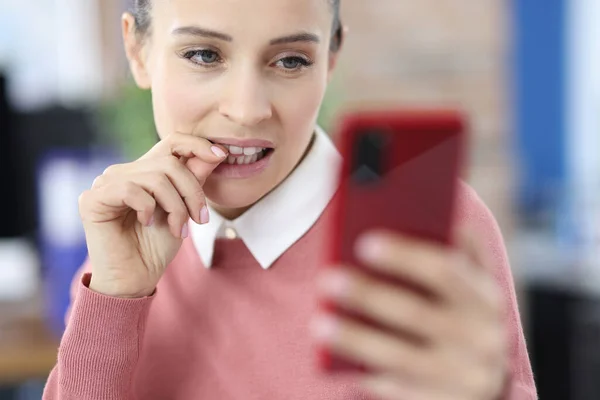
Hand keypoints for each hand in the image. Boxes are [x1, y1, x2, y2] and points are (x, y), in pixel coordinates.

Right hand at [78, 133, 227, 297]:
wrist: (136, 279)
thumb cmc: (158, 246)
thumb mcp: (185, 208)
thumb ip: (194, 179)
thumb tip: (216, 152)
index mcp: (146, 172)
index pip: (172, 143)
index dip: (197, 144)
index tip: (222, 156)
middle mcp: (125, 172)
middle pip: (169, 163)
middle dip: (192, 192)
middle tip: (201, 219)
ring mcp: (106, 183)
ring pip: (154, 177)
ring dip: (175, 206)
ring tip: (179, 229)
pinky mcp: (92, 198)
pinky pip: (130, 189)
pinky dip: (148, 208)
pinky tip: (147, 223)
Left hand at [313, 230, 507, 399]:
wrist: (485, 383)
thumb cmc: (463, 316)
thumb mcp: (470, 286)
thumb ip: (455, 252)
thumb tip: (419, 214)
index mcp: (485, 297)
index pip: (446, 270)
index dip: (405, 255)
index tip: (364, 242)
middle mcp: (481, 338)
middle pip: (417, 313)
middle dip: (370, 295)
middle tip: (328, 279)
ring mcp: (463, 377)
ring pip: (401, 357)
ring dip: (357, 338)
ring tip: (319, 322)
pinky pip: (397, 390)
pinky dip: (364, 374)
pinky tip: (333, 359)